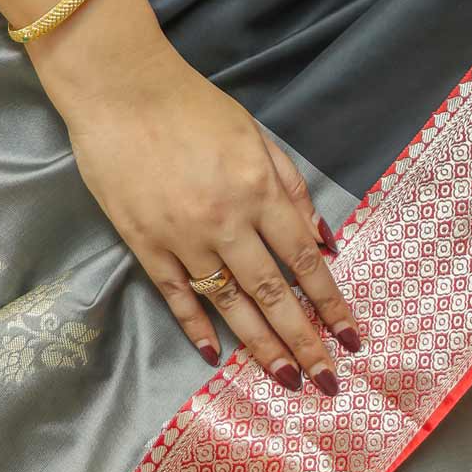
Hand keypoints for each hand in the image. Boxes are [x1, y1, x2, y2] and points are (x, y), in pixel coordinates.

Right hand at [32, 0, 360, 393]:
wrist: (120, 91)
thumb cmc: (193, 107)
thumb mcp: (255, 135)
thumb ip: (291, 187)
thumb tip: (324, 240)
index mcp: (258, 189)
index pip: (304, 259)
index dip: (330, 302)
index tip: (351, 337)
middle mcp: (226, 220)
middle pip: (272, 292)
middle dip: (303, 340)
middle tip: (325, 381)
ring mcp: (182, 236)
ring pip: (228, 304)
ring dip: (259, 345)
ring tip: (284, 379)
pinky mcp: (144, 243)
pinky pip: (176, 296)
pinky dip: (196, 328)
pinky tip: (215, 355)